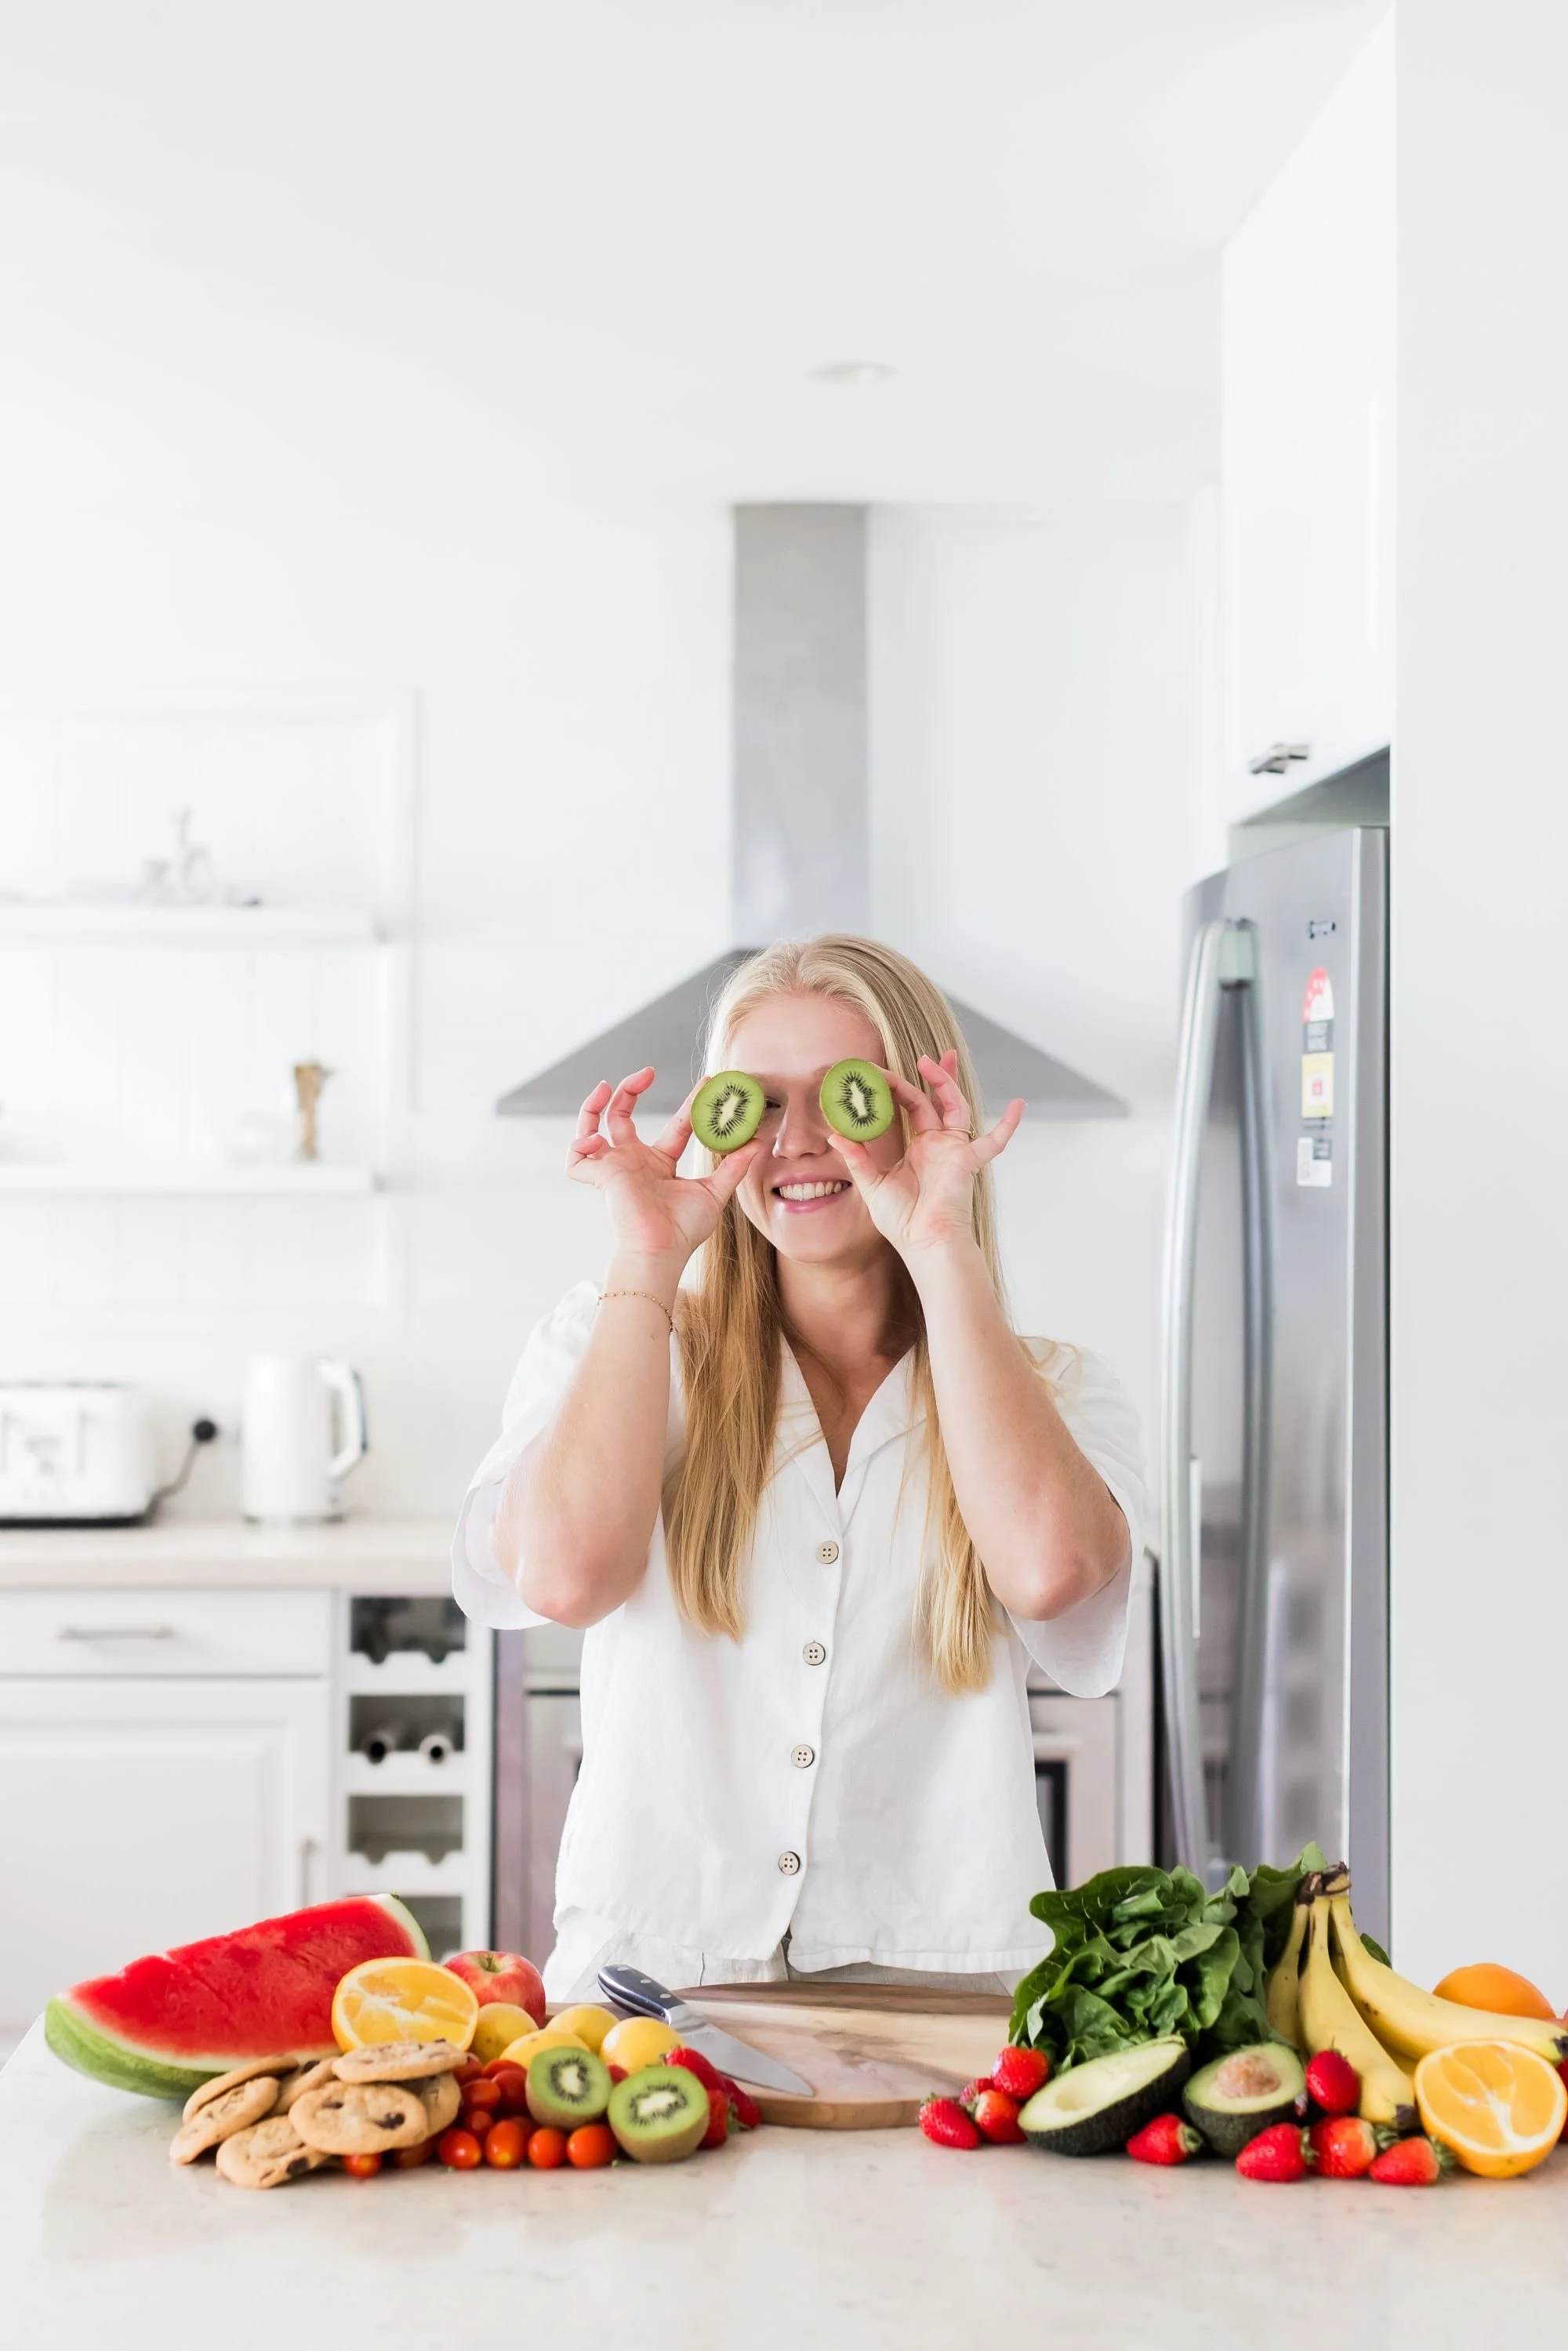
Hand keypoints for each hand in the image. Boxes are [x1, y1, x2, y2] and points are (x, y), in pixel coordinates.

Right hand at [567, 1068, 759, 1269]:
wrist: (661, 1250)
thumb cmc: (683, 1230)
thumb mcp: (714, 1192)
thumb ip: (733, 1166)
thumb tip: (757, 1141)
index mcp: (660, 1164)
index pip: (675, 1125)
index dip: (690, 1103)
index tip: (706, 1082)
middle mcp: (634, 1162)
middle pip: (623, 1116)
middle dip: (630, 1090)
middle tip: (646, 1072)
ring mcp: (614, 1168)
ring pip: (591, 1127)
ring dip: (593, 1105)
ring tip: (605, 1086)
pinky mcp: (599, 1177)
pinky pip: (576, 1158)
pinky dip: (580, 1143)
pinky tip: (595, 1138)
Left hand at [834, 1052, 1022, 1261]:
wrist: (925, 1244)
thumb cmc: (903, 1221)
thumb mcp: (873, 1184)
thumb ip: (857, 1157)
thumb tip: (834, 1134)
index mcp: (918, 1148)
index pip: (910, 1107)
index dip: (898, 1088)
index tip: (881, 1072)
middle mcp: (938, 1145)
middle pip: (935, 1100)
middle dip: (928, 1076)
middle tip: (917, 1056)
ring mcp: (955, 1151)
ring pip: (955, 1107)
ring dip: (947, 1084)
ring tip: (934, 1062)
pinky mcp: (968, 1162)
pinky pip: (993, 1142)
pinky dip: (1008, 1125)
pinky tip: (1019, 1105)